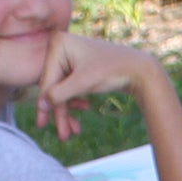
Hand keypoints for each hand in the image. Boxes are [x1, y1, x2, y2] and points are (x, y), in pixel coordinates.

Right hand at [35, 33, 159, 140]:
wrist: (140, 69)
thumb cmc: (113, 71)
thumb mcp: (83, 83)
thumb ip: (59, 94)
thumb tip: (41, 104)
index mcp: (59, 43)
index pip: (48, 80)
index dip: (45, 105)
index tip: (41, 125)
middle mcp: (62, 46)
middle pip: (54, 86)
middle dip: (60, 112)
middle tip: (64, 137)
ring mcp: (70, 56)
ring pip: (62, 89)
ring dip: (67, 110)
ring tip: (73, 132)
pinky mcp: (78, 66)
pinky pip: (70, 86)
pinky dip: (75, 101)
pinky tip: (84, 108)